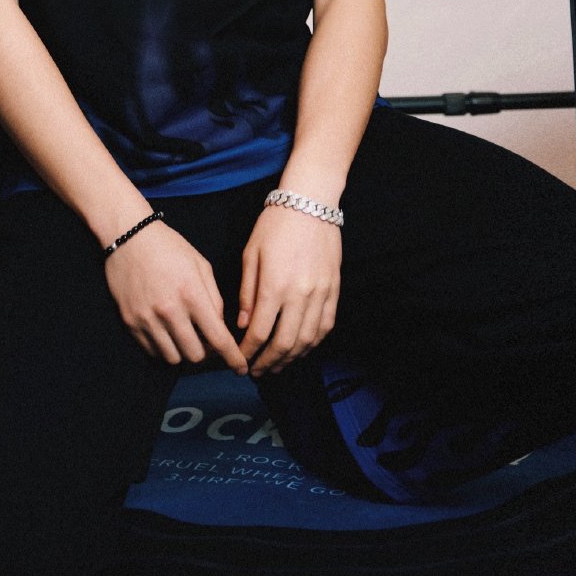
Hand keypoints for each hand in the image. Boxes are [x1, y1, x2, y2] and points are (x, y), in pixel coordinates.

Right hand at [105, 221, 248, 374]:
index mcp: (191, 294)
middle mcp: (169, 311)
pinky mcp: (130, 321)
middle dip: (206, 353)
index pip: (218, 338)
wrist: (128, 235)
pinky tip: (166, 332)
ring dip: (184, 352)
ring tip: (185, 335)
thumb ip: (214, 298)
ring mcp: (147, 318)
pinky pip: (152, 351)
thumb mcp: (201, 265)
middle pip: (195, 355)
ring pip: (173, 358)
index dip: (233, 358)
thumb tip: (220, 327)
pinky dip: (163, 348)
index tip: (241, 369)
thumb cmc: (169, 247)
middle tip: (206, 341)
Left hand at [237, 204, 340, 374]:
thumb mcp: (251, 254)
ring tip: (277, 365)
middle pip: (284, 343)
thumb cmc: (275, 225)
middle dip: (268, 362)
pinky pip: (325, 326)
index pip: (260, 332)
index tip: (240, 359)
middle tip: (257, 371)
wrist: (310, 203)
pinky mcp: (334, 290)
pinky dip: (312, 343)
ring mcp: (321, 294)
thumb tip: (244, 324)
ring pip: (307, 340)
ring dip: (290, 358)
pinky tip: (301, 349)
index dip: (248, 352)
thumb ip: (248, 292)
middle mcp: (300, 295)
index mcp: (274, 286)